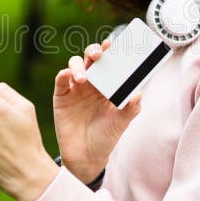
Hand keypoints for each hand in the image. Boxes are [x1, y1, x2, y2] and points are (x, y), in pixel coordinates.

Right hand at [53, 40, 141, 183]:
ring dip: (79, 65)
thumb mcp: (121, 123)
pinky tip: (69, 76)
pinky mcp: (61, 97)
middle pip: (91, 58)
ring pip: (74, 65)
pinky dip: (64, 74)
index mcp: (108, 85)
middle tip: (99, 54)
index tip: (114, 43)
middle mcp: (92, 83)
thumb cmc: (106, 137)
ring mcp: (75, 88)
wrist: (86, 157)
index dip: (111, 51)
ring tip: (84, 78)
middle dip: (94, 51)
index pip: (110, 62)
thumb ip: (131, 108)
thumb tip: (139, 94)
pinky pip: (61, 80)